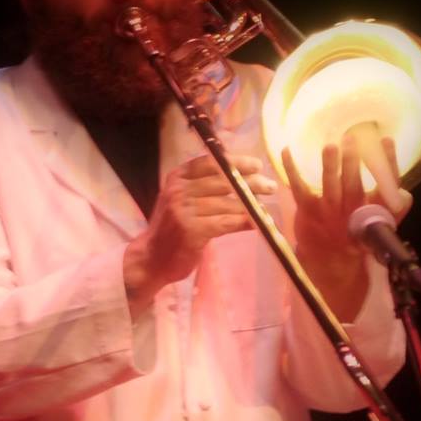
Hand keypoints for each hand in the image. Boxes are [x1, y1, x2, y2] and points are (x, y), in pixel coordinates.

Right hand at [124, 154, 277, 311]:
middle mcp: (179, 190)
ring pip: (227, 203)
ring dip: (250, 204)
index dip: (236, 162)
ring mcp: (183, 210)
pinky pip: (225, 222)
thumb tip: (243, 178)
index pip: (211, 162)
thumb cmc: (171, 228)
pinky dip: (243, 222)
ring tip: (265, 207)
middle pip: (223, 181)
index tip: (257, 165)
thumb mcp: (182, 201)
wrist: (150, 258)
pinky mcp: (191, 230)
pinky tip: (256, 223)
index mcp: (177, 177)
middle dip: (250, 182)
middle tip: (270, 186)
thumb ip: (204, 188)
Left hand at [282, 123, 413, 317]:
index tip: (386, 140)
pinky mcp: (308, 210)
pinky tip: (287, 150)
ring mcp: (328, 212)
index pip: (385, 186)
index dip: (388, 163)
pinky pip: (299, 188)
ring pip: (330, 187)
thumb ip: (395, 208)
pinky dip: (292, 169)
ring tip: (330, 146)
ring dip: (330, 166)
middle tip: (351, 139)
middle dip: (352, 163)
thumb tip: (405, 194)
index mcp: (374, 211)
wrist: (332, 260)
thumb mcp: (382, 224)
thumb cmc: (359, 234)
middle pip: (353, 186)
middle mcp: (352, 212)